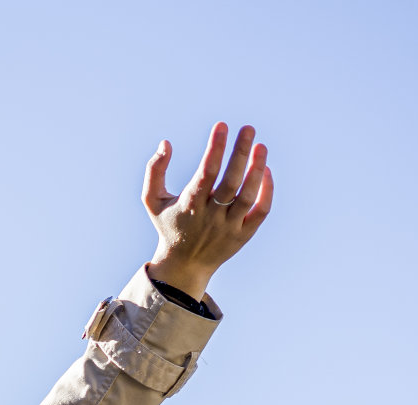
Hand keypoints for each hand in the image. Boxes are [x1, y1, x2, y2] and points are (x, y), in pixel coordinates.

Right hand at [141, 121, 273, 299]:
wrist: (184, 265)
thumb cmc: (169, 225)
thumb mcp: (152, 200)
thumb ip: (154, 171)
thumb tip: (166, 143)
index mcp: (189, 205)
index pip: (206, 173)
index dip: (215, 148)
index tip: (222, 125)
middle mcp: (210, 216)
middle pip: (230, 181)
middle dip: (240, 152)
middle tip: (249, 128)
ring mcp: (228, 227)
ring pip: (247, 196)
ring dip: (256, 170)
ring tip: (261, 146)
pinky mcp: (243, 234)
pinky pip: (260, 211)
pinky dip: (266, 191)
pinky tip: (266, 171)